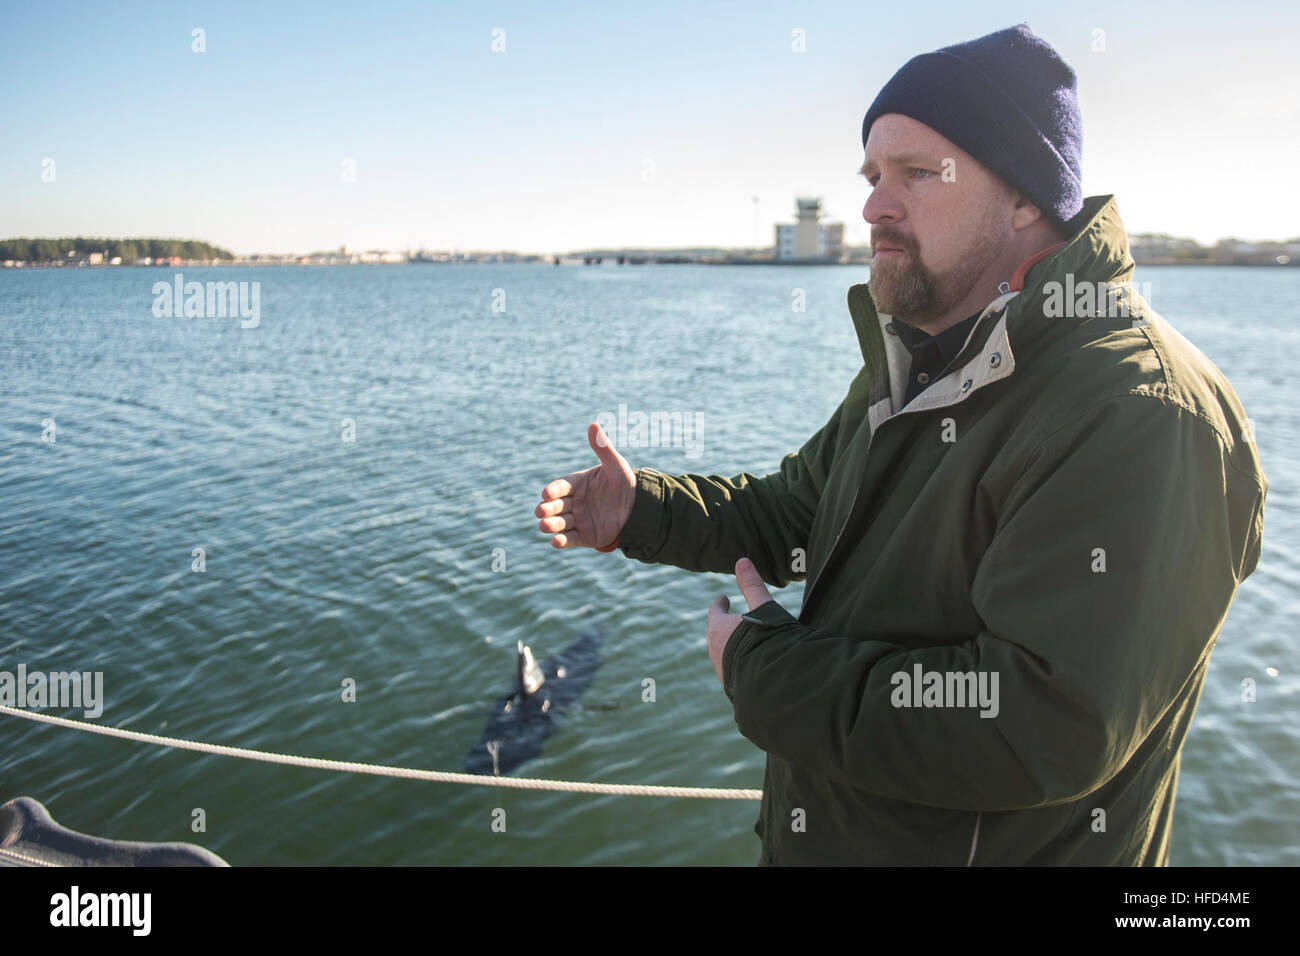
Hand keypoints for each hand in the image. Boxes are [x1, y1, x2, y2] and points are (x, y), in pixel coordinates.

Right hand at [536, 423, 636, 550]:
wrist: (639, 508)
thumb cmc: (625, 483)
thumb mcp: (615, 465)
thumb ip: (602, 448)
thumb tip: (593, 424)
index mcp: (577, 484)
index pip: (561, 486)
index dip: (553, 490)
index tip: (546, 493)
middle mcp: (574, 502)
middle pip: (556, 505)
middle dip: (547, 508)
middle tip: (540, 511)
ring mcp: (577, 520)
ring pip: (560, 523)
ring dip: (551, 525)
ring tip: (544, 526)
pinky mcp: (584, 536)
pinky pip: (570, 539)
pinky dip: (562, 541)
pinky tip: (555, 541)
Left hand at [707, 557, 775, 684]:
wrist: (771, 682)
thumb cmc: (766, 639)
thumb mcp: (763, 607)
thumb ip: (752, 585)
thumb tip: (742, 560)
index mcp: (718, 628)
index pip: (715, 612)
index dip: (720, 604)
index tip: (723, 599)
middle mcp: (715, 649)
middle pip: (716, 633)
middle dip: (724, 626)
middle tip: (732, 620)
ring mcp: (722, 670)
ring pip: (723, 653)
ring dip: (731, 647)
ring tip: (743, 644)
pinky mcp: (733, 687)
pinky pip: (734, 671)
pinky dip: (740, 664)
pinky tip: (751, 665)